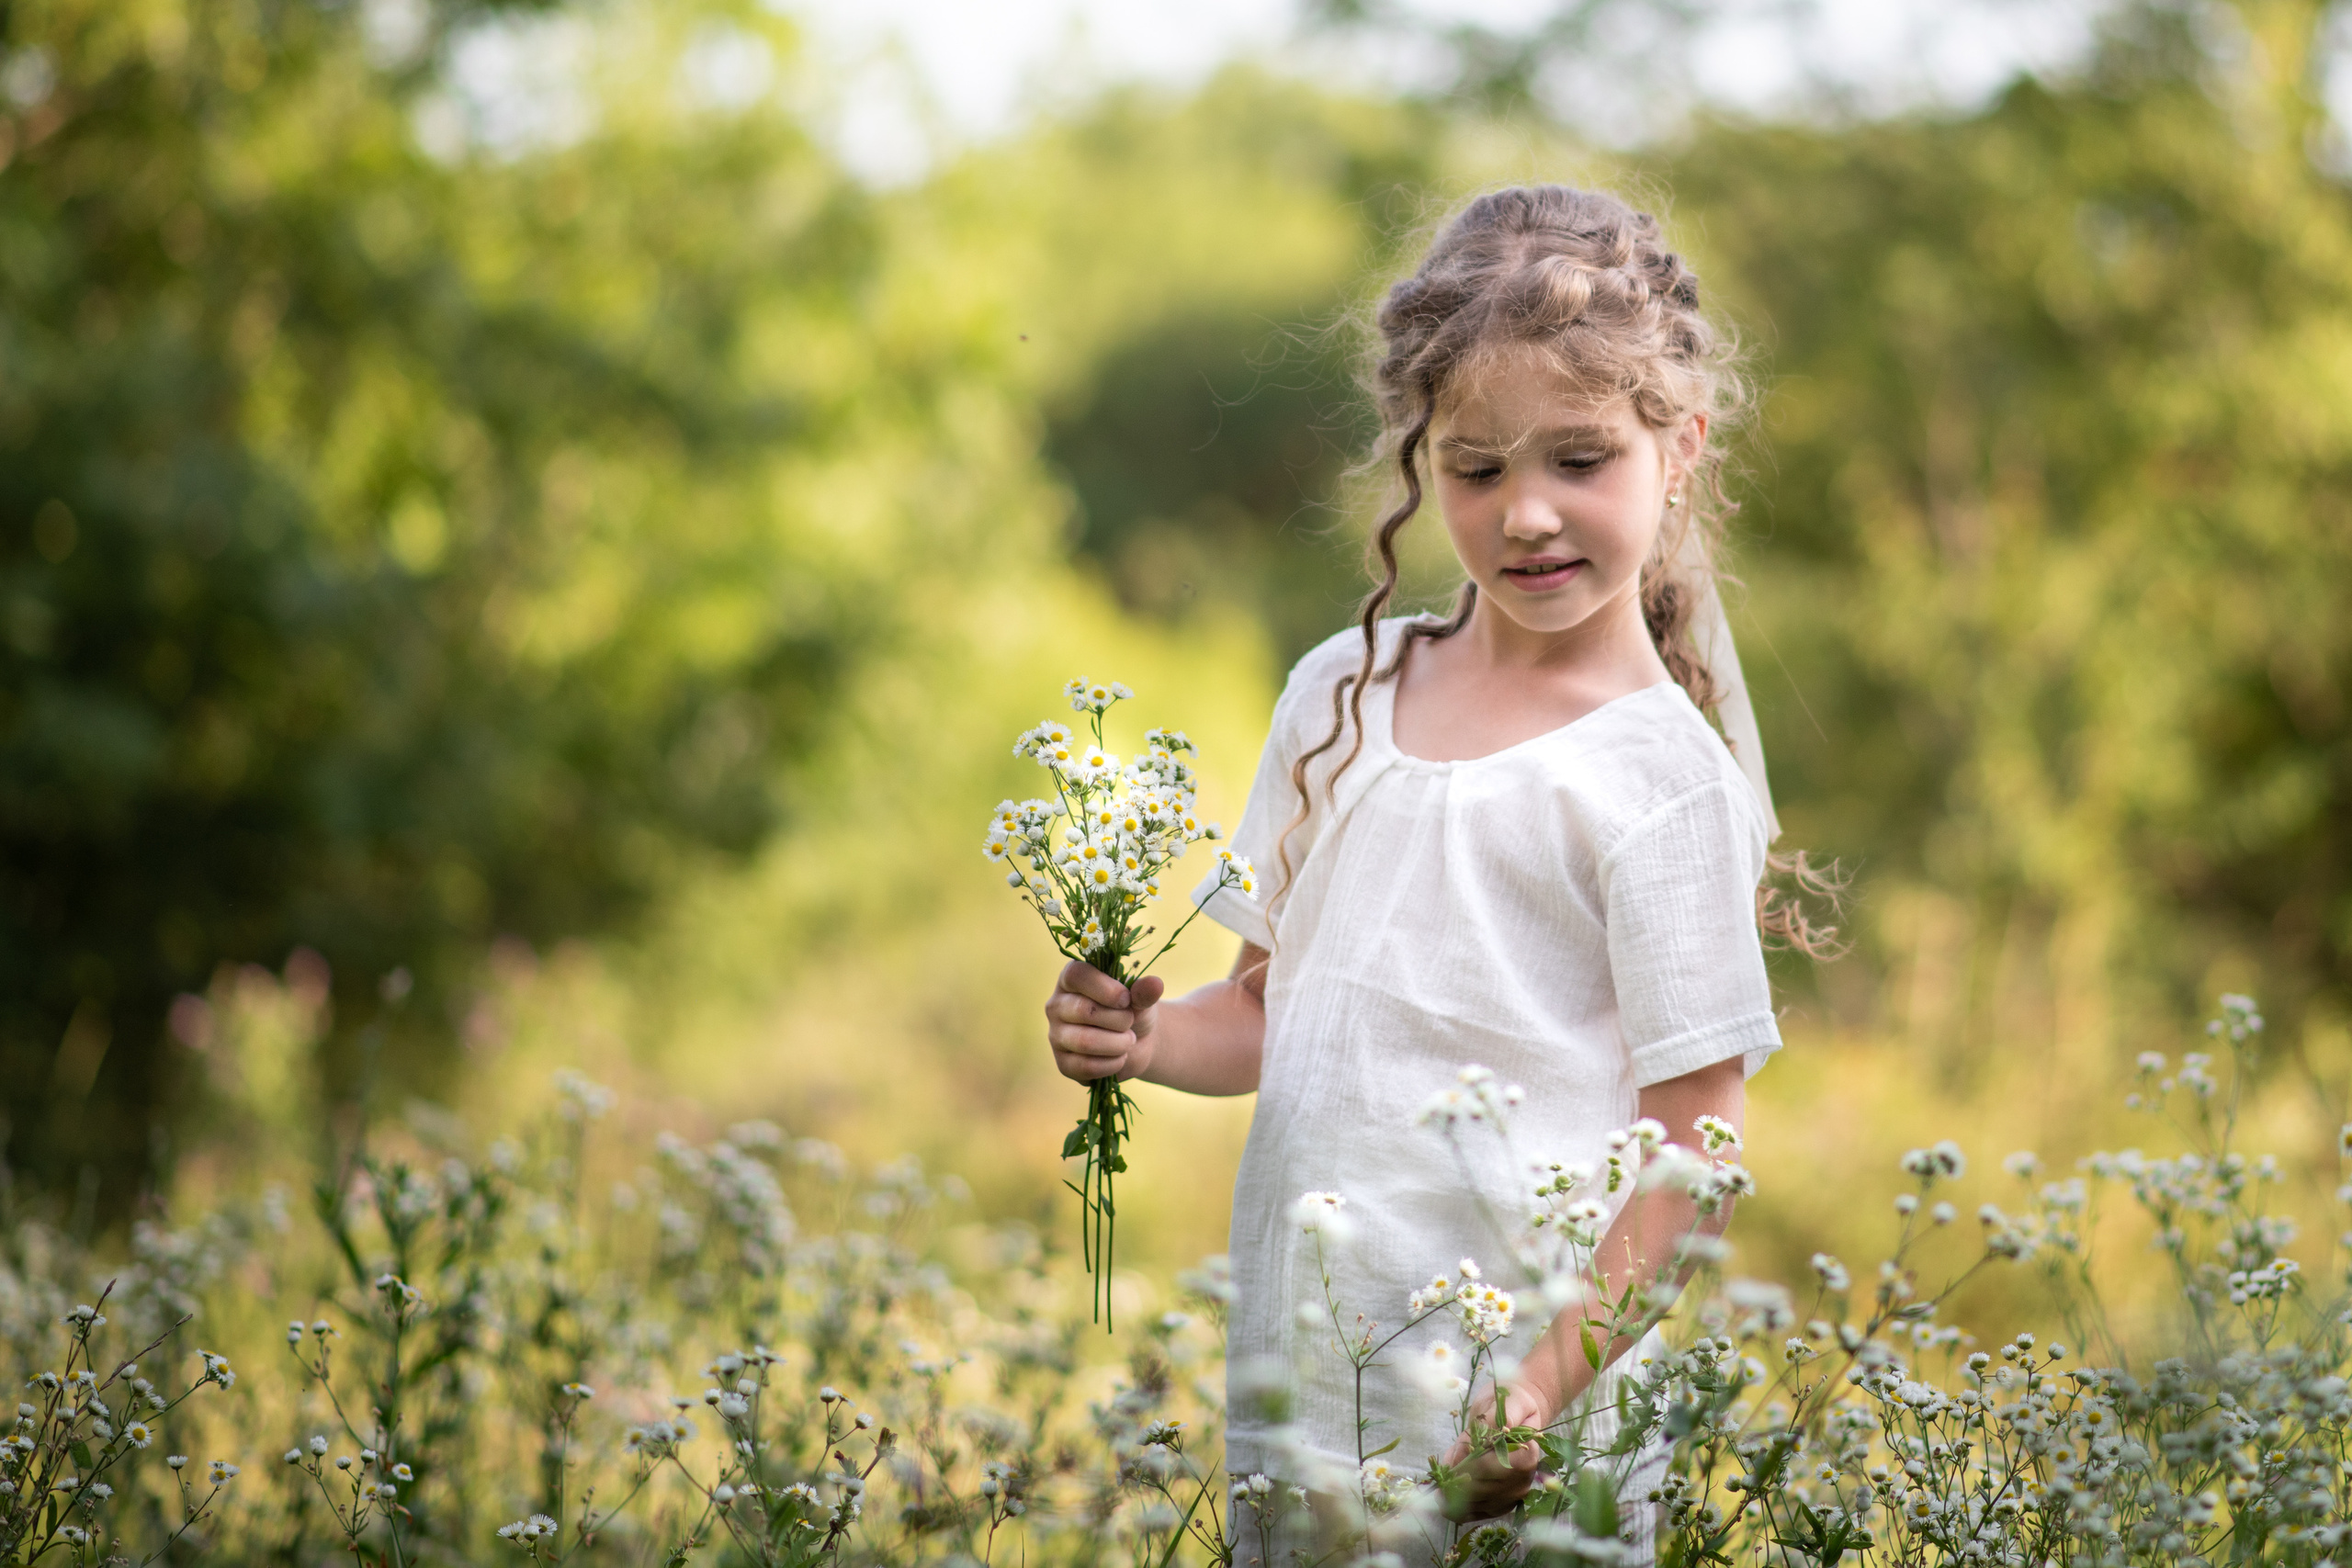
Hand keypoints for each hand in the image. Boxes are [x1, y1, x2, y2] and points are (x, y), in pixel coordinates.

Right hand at [1044, 962, 1163, 1082]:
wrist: (1137, 1041)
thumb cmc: (1133, 1010)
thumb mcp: (1141, 997)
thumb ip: (1144, 991)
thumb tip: (1155, 984)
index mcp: (1072, 979)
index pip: (1076, 975)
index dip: (1104, 988)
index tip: (1126, 999)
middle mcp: (1057, 1005)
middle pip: (1083, 1010)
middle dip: (1119, 1020)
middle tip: (1130, 1022)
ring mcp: (1056, 1035)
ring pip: (1085, 1041)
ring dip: (1118, 1043)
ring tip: (1129, 1040)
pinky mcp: (1063, 1064)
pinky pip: (1085, 1067)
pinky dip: (1112, 1064)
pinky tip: (1120, 1058)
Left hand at [1440, 1382, 1549, 1521]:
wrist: (1520, 1413)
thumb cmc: (1510, 1403)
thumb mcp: (1499, 1403)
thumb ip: (1484, 1425)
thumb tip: (1466, 1452)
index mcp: (1527, 1454)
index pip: (1488, 1468)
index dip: (1463, 1470)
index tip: (1443, 1470)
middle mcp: (1524, 1479)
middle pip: (1481, 1490)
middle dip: (1454, 1486)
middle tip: (1434, 1484)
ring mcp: (1515, 1495)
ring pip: (1477, 1504)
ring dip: (1453, 1499)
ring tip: (1437, 1491)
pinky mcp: (1504, 1503)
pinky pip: (1479, 1513)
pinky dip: (1459, 1510)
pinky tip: (1444, 1503)